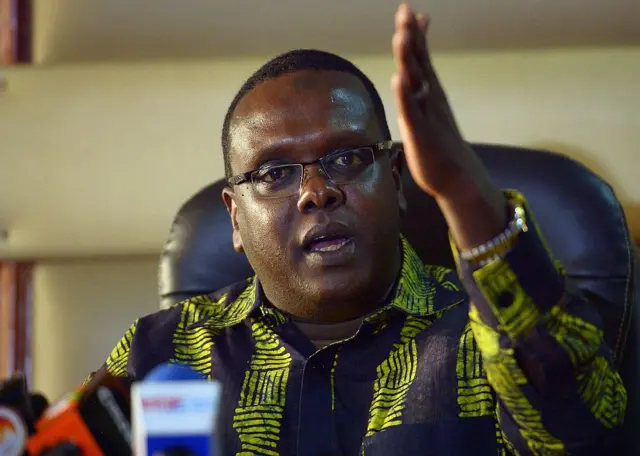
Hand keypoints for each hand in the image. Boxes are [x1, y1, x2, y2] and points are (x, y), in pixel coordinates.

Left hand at [391, 3, 507, 248]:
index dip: (414, 31)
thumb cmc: (440, 143)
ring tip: (402, 35)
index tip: (408, 8)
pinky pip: (411, 112)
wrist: (458, 178)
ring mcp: (426, 114)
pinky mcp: (420, 134)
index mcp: (430, 91)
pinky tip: (399, 79)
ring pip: (415, 82)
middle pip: (418, 61)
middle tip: (405, 10)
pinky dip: (405, 95)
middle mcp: (429, 98)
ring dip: (409, 58)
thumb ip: (421, 90)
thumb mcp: (429, 110)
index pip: (421, 55)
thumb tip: (410, 71)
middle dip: (410, 35)